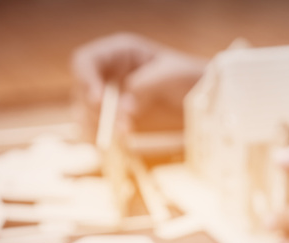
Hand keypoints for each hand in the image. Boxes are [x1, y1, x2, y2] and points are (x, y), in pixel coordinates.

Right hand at [71, 32, 206, 138]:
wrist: (205, 97)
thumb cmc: (190, 77)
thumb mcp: (171, 75)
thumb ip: (145, 86)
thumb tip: (124, 109)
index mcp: (119, 53)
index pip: (85, 61)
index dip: (85, 80)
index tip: (97, 101)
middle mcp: (109, 73)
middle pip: (83, 91)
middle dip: (97, 110)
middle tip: (120, 128)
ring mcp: (110, 96)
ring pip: (87, 112)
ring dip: (100, 127)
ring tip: (126, 136)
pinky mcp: (117, 117)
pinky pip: (100, 128)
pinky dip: (106, 137)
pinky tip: (121, 143)